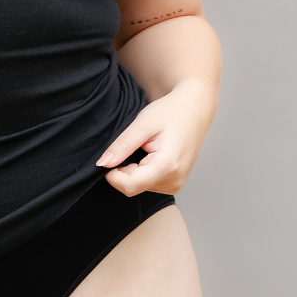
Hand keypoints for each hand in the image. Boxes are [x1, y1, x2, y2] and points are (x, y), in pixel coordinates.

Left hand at [95, 80, 215, 196]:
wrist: (194, 109)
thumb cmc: (171, 112)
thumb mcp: (142, 124)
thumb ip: (122, 145)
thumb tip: (102, 163)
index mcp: (167, 166)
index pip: (130, 186)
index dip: (112, 175)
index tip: (110, 157)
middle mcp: (174, 181)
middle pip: (134, 187)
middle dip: (124, 169)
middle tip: (132, 145)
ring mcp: (176, 184)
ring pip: (140, 186)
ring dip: (134, 170)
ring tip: (145, 147)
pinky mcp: (175, 183)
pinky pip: (149, 183)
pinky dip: (143, 171)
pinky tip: (150, 153)